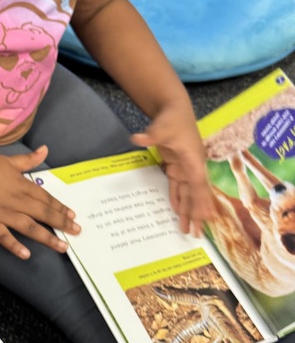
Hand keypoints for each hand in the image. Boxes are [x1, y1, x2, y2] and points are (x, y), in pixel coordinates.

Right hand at [0, 146, 79, 259]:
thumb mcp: (9, 160)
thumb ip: (29, 160)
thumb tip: (46, 149)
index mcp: (22, 185)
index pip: (46, 198)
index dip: (60, 208)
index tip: (73, 216)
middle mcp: (16, 200)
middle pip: (43, 213)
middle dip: (61, 223)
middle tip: (77, 232)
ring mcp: (3, 213)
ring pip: (29, 227)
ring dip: (46, 237)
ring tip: (62, 247)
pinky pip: (3, 236)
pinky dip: (14, 246)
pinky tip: (26, 254)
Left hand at [130, 104, 214, 235]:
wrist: (174, 108)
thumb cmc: (172, 117)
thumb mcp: (161, 126)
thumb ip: (151, 135)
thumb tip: (137, 138)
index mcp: (193, 159)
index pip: (198, 184)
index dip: (201, 202)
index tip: (205, 219)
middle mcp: (193, 166)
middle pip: (196, 194)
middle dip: (196, 214)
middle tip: (197, 235)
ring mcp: (185, 167)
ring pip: (189, 193)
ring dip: (188, 211)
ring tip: (188, 230)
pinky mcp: (177, 166)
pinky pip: (179, 186)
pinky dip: (179, 199)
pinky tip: (178, 212)